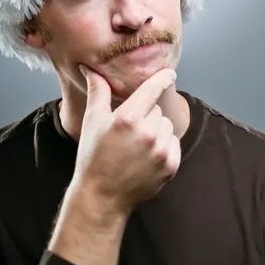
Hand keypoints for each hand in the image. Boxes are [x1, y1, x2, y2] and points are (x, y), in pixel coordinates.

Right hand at [72, 65, 180, 215]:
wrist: (102, 196)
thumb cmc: (93, 156)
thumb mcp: (93, 121)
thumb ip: (98, 91)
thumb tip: (90, 68)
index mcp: (128, 118)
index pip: (152, 89)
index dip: (162, 78)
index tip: (169, 73)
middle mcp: (147, 133)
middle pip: (156, 109)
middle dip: (146, 114)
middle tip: (129, 130)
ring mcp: (161, 150)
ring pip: (166, 125)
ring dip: (156, 129)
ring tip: (137, 144)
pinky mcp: (170, 165)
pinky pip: (174, 143)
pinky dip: (164, 145)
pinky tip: (146, 155)